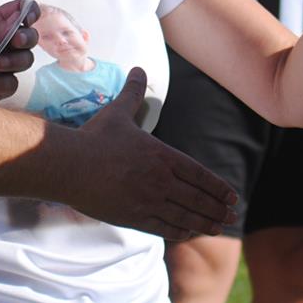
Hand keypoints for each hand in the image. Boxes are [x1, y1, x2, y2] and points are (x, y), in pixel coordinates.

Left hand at [0, 0, 37, 100]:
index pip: (20, 12)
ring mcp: (2, 66)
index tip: (28, 17)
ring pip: (26, 61)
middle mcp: (2, 43)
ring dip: (14, 62)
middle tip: (15, 41)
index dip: (30, 12)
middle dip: (26, 38)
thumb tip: (18, 21)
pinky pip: (12, 84)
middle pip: (30, 37)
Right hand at [66, 67, 237, 239]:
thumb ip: (133, 93)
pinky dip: (180, 232)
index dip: (218, 187)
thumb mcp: (118, 112)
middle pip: (198, 198)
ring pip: (185, 216)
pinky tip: (188, 234)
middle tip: (232, 215)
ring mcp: (148, 200)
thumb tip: (138, 68)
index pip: (199, 174)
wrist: (69, 164)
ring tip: (218, 227)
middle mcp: (161, 179)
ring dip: (205, 223)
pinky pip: (164, 228)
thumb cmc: (94, 137)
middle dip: (218, 207)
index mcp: (162, 155)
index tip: (232, 195)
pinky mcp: (133, 217)